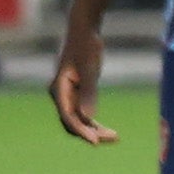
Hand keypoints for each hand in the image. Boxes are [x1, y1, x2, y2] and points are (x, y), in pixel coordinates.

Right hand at [49, 19, 114, 144]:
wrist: (84, 30)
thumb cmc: (86, 46)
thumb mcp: (90, 69)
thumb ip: (89, 93)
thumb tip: (88, 118)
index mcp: (59, 90)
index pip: (69, 117)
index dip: (82, 131)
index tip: (96, 142)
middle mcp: (60, 95)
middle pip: (72, 122)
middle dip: (90, 133)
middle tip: (112, 139)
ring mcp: (68, 95)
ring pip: (78, 120)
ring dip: (94, 130)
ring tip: (115, 137)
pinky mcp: (77, 93)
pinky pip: (83, 113)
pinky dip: (94, 122)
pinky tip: (108, 130)